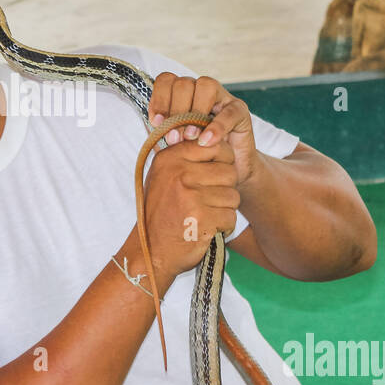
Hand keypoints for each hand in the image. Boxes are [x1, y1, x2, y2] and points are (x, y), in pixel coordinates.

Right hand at [139, 135, 239, 283]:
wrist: (151, 251)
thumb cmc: (161, 212)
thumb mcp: (164, 176)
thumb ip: (185, 155)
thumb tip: (212, 133)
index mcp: (170, 158)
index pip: (215, 145)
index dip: (223, 161)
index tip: (214, 175)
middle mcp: (179, 173)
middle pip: (229, 171)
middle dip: (225, 189)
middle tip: (208, 201)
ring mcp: (190, 196)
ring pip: (233, 196)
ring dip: (224, 210)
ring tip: (204, 216)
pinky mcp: (202, 219)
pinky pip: (231, 217)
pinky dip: (223, 227)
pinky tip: (206, 229)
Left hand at [148, 72, 261, 188]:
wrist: (227, 172)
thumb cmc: (197, 155)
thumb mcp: (174, 143)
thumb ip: (164, 131)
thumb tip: (156, 124)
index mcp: (181, 94)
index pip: (166, 81)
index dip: (159, 100)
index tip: (156, 122)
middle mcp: (200, 90)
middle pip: (184, 83)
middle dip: (175, 111)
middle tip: (173, 138)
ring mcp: (221, 97)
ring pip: (206, 86)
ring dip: (194, 112)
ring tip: (190, 137)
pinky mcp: (239, 111)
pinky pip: (229, 111)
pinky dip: (216, 127)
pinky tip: (206, 142)